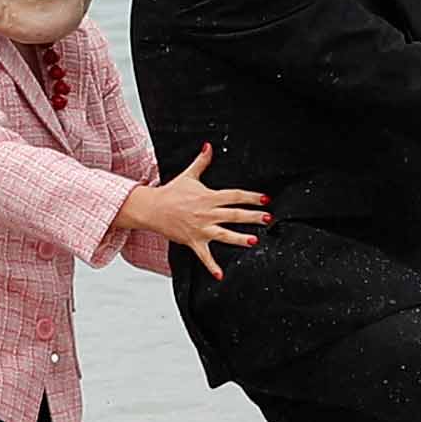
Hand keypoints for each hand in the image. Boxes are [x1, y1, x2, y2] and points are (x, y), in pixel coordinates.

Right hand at [113, 146, 271, 277]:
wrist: (152, 208)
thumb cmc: (171, 193)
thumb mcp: (188, 175)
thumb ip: (202, 162)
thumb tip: (209, 146)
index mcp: (208, 197)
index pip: (235, 196)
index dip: (251, 197)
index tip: (265, 199)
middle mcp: (207, 213)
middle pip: (234, 214)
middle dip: (253, 217)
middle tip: (268, 219)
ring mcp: (200, 228)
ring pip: (224, 234)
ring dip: (239, 238)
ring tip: (253, 241)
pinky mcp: (193, 240)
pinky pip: (204, 256)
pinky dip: (211, 266)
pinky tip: (220, 275)